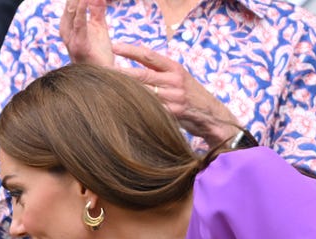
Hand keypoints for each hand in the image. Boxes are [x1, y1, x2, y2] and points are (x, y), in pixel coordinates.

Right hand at [60, 0, 113, 66]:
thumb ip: (97, 11)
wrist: (103, 76)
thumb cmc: (99, 55)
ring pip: (70, 14)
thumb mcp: (99, 28)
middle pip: (68, 8)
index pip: (70, 5)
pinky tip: (85, 0)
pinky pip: (79, 25)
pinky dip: (81, 11)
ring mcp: (71, 40)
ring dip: (76, 1)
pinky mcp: (79, 46)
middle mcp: (68, 33)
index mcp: (70, 27)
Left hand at [112, 42, 242, 147]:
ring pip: (144, 93)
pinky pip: (151, 110)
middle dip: (121, 73)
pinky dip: (137, 110)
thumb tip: (136, 63)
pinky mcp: (174, 113)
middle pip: (142, 74)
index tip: (114, 46)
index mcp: (174, 68)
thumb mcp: (179, 78)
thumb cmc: (191, 96)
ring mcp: (174, 97)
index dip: (130, 50)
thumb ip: (160, 71)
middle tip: (102, 71)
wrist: (212, 116)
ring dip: (125, 92)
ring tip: (107, 90)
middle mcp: (174, 80)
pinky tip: (123, 109)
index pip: (148, 55)